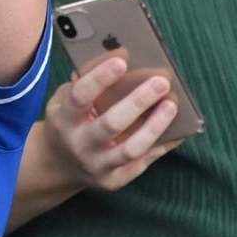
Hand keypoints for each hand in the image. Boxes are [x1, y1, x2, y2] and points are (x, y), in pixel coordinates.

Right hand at [40, 54, 183, 192]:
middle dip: (138, 101)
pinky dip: (161, 145)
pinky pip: (142, 162)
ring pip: (131, 149)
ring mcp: (97, 166)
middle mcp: (79, 145)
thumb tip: (120, 55)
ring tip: (171, 105)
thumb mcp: (64, 100)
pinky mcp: (113, 181)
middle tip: (161, 81)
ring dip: (155, 126)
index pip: (80, 96)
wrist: (57, 165)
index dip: (100, 78)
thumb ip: (84, 81)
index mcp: (64, 119)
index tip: (122, 60)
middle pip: (110, 124)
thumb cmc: (68, 121)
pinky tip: (178, 129)